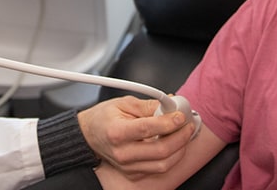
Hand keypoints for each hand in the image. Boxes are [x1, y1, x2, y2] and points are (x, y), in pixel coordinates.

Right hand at [77, 96, 195, 177]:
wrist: (89, 135)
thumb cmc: (104, 117)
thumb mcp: (124, 103)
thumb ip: (149, 105)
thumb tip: (170, 104)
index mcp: (117, 132)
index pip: (149, 128)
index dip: (169, 122)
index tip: (181, 115)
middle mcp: (122, 153)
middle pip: (161, 150)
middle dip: (181, 137)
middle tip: (187, 124)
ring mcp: (128, 166)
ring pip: (164, 164)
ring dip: (180, 149)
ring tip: (183, 134)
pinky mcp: (133, 173)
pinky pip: (159, 169)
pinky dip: (171, 157)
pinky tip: (173, 145)